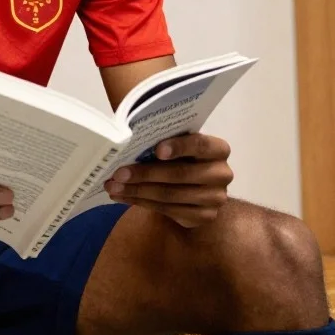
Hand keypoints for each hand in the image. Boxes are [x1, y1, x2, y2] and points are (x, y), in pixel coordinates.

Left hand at [105, 133, 231, 228]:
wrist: (194, 187)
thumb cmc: (180, 157)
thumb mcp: (176, 141)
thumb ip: (160, 133)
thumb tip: (125, 118)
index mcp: (218, 148)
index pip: (200, 145)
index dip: (179, 147)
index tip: (156, 150)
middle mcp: (221, 173)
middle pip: (180, 174)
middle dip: (145, 174)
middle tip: (118, 174)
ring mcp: (215, 198)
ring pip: (171, 195)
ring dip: (138, 191)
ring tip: (113, 187)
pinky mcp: (204, 216)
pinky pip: (168, 210)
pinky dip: (142, 203)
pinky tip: (124, 197)